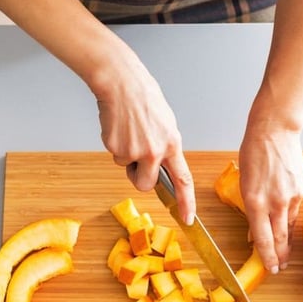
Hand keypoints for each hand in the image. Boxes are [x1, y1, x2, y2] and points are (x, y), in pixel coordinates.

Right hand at [92, 53, 195, 224]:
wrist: (121, 83)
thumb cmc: (143, 98)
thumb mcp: (165, 123)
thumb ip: (165, 146)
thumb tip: (160, 164)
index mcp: (172, 144)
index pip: (183, 180)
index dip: (186, 202)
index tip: (187, 218)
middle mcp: (155, 151)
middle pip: (146, 184)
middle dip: (139, 178)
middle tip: (136, 160)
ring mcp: (134, 151)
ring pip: (127, 168)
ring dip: (126, 156)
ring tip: (128, 131)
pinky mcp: (116, 148)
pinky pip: (115, 155)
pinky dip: (114, 144)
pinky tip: (118, 127)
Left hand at [239, 123, 302, 273]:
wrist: (275, 132)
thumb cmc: (253, 154)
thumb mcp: (244, 184)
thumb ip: (251, 209)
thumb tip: (255, 232)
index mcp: (256, 202)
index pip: (263, 238)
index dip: (267, 257)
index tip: (271, 269)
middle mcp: (276, 202)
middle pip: (280, 237)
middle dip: (280, 255)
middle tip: (280, 267)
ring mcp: (292, 195)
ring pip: (288, 223)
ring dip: (285, 237)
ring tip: (284, 250)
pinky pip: (295, 207)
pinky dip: (289, 213)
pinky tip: (285, 213)